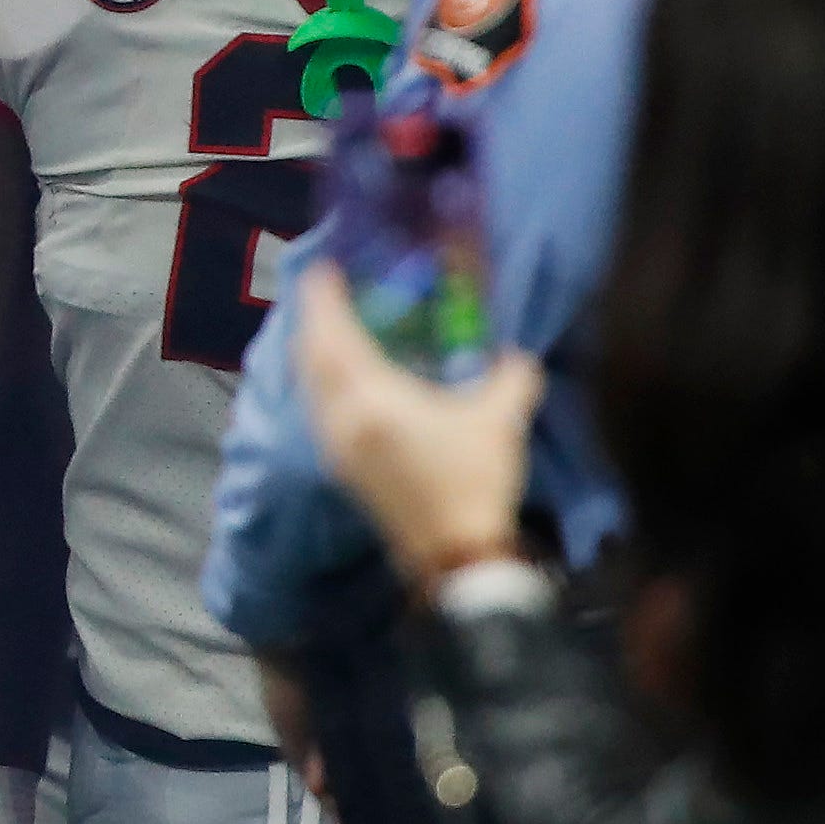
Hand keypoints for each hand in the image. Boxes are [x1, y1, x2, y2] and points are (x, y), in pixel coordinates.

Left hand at [293, 263, 546, 591]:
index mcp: (371, 400)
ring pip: (309, 386)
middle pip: (310, 359)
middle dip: (313, 322)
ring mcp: (334, 445)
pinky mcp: (340, 466)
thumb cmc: (475, 480)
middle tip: (325, 293)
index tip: (321, 271)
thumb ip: (509, 376)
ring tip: (331, 328)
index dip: (323, 301)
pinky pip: (318, 408)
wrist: (455, 552)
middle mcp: (340, 420)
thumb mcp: (500, 419)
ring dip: (314, 352)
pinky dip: (321, 381)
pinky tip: (343, 378)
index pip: (333, 338)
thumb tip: (515, 354)